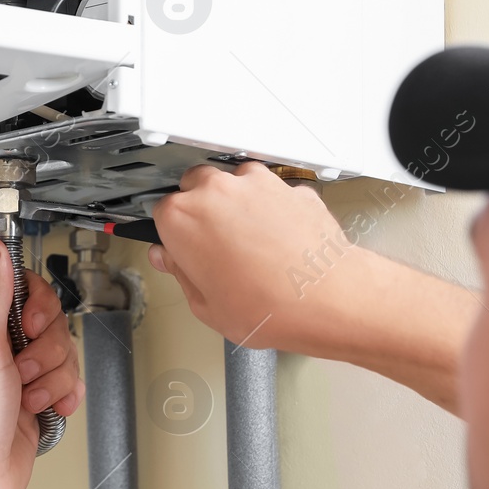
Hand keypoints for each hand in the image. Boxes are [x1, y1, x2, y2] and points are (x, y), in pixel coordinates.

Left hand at [0, 237, 83, 488]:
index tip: (35, 324)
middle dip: (48, 353)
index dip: (40, 306)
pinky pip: (68, 387)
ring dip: (53, 381)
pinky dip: (63, 398)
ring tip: (28, 398)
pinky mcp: (36, 405)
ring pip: (64, 359)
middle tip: (24, 371)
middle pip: (54, 327)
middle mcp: (3, 352)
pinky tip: (48, 410)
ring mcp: (21, 380)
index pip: (25, 293)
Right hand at [149, 163, 357, 349]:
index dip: (172, 234)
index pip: (161, 212)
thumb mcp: (206, 306)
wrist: (327, 299)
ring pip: (234, 181)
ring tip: (246, 240)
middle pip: (194, 186)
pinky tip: (276, 237)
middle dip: (200, 209)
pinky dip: (271, 207)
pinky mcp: (289, 187)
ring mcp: (255, 184)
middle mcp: (216, 191)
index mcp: (182, 218)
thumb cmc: (268, 306)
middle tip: (212, 244)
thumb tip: (172, 262)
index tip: (180, 248)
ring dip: (235, 202)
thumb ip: (181, 275)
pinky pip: (272, 191)